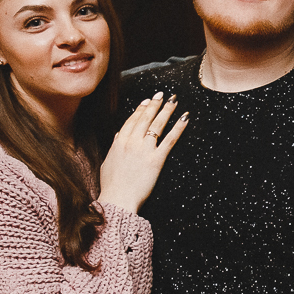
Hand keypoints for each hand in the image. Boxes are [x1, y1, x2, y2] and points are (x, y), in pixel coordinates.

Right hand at [99, 93, 189, 213]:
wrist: (118, 199)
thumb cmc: (112, 186)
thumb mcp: (108, 163)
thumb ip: (115, 147)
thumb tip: (119, 136)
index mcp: (120, 142)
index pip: (132, 120)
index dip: (141, 109)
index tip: (147, 101)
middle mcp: (132, 142)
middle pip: (146, 118)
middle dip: (155, 105)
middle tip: (162, 95)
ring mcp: (144, 149)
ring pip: (158, 125)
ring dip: (167, 110)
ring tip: (174, 101)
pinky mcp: (156, 159)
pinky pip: (170, 140)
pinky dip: (178, 128)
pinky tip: (185, 118)